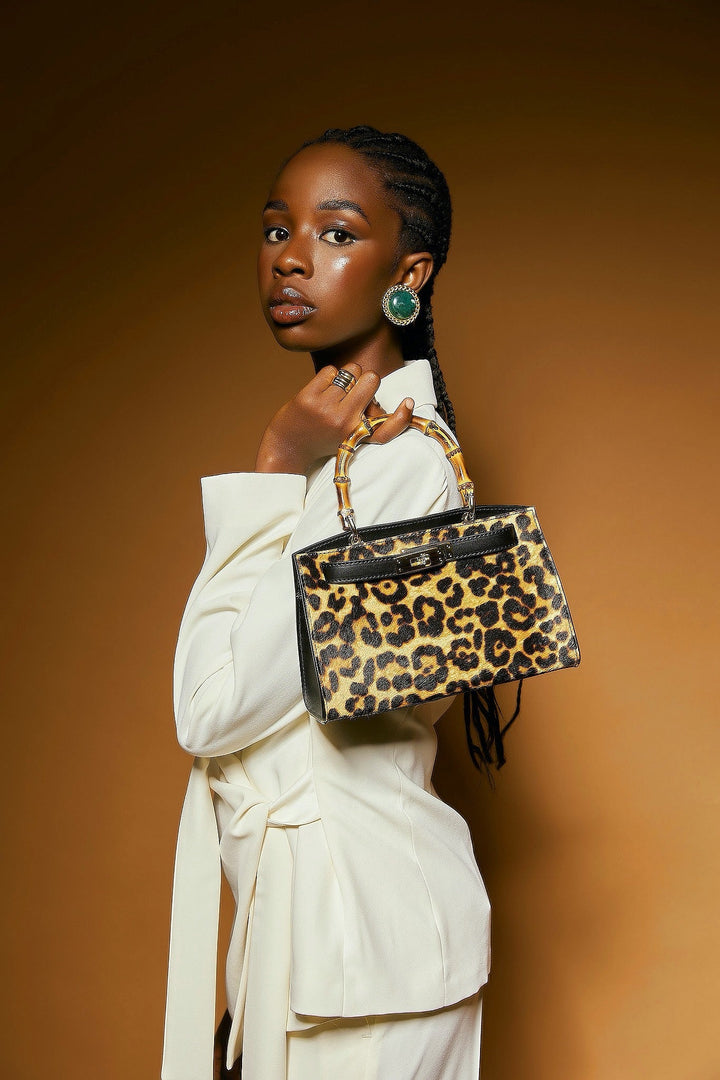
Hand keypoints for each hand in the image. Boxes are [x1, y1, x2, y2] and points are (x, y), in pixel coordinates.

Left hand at [255, 361, 413, 474]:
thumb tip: (378, 396)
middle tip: (353, 395)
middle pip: (372, 379)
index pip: (388, 429)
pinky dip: (329, 377)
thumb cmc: (323, 437)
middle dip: (366, 381)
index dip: (402, 417)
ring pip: (352, 371)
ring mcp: (325, 409)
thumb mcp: (349, 437)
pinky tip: (322, 391)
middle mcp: (344, 423)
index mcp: (357, 435)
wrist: (288, 446)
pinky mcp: (309, 397)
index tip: (407, 403)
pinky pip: (332, 370)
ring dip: (347, 377)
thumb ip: (367, 419)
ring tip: (337, 393)